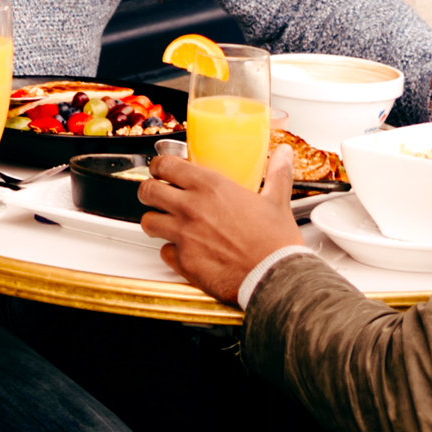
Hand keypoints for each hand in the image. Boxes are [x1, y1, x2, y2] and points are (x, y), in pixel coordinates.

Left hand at [134, 142, 296, 308]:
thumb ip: (277, 173)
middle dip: (149, 191)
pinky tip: (183, 251)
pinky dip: (170, 251)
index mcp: (210, 187)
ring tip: (166, 223)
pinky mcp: (183, 262)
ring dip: (155, 221)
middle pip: (147, 191)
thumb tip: (284, 154)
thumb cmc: (275, 242)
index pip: (166, 165)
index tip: (162, 169)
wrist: (275, 277)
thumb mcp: (277, 201)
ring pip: (148, 222)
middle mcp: (191, 208)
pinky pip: (163, 252)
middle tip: (156, 194)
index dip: (159, 166)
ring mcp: (183, 236)